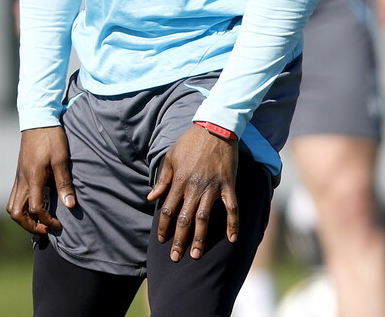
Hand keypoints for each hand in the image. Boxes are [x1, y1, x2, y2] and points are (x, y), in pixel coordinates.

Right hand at [6, 126, 75, 235]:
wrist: (38, 119)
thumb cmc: (51, 137)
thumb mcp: (61, 158)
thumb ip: (64, 182)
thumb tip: (70, 206)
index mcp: (33, 178)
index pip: (35, 209)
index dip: (47, 221)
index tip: (60, 224)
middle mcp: (22, 180)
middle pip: (16, 213)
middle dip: (29, 226)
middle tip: (46, 228)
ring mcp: (18, 177)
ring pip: (12, 206)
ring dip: (23, 218)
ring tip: (40, 221)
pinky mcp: (19, 174)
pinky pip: (14, 196)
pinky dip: (22, 207)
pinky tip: (35, 206)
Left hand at [147, 123, 238, 260]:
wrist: (215, 127)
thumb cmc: (191, 142)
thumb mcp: (171, 157)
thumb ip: (162, 179)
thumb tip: (151, 198)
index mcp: (179, 181)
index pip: (168, 209)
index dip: (163, 226)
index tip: (161, 240)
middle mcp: (194, 187)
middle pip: (184, 219)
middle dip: (179, 240)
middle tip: (176, 258)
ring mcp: (212, 187)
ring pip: (204, 218)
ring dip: (200, 238)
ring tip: (196, 254)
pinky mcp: (228, 185)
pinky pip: (231, 208)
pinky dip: (233, 224)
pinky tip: (232, 239)